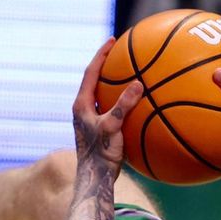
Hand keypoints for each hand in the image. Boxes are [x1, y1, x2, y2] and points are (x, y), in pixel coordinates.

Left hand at [72, 38, 143, 170]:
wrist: (95, 179)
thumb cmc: (100, 154)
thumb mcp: (113, 127)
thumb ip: (124, 105)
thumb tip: (138, 84)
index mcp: (81, 105)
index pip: (90, 72)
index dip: (101, 54)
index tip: (112, 40)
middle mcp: (83, 110)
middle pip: (95, 80)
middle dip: (107, 64)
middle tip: (121, 51)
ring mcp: (90, 120)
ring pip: (103, 94)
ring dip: (114, 82)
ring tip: (130, 71)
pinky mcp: (99, 130)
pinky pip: (112, 108)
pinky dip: (123, 101)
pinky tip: (139, 103)